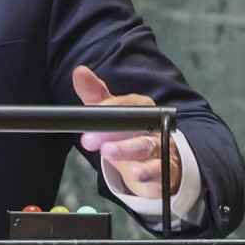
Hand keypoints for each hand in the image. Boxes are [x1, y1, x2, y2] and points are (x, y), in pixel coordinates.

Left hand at [74, 65, 180, 198]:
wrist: (156, 161)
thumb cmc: (129, 133)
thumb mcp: (110, 113)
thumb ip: (95, 94)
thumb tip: (79, 71)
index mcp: (141, 107)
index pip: (127, 103)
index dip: (109, 106)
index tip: (92, 111)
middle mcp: (154, 124)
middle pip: (135, 125)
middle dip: (111, 132)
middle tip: (89, 139)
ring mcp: (161, 146)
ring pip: (144, 146)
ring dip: (125, 150)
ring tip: (107, 152)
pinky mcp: (165, 168)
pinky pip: (158, 169)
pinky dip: (146, 171)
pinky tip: (134, 173)